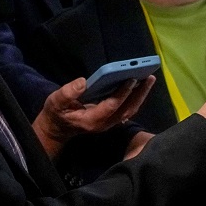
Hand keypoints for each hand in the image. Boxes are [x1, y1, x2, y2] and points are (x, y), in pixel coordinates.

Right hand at [31, 75, 156, 157]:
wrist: (57, 129)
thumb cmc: (57, 114)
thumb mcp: (55, 102)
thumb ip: (68, 93)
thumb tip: (83, 82)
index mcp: (91, 120)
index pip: (111, 106)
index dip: (122, 92)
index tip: (131, 78)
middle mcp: (104, 123)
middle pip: (127, 109)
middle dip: (139, 93)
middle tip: (149, 76)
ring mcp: (109, 123)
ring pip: (129, 111)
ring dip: (141, 95)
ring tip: (149, 78)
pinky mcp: (111, 119)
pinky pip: (127, 109)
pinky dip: (135, 98)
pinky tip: (140, 85)